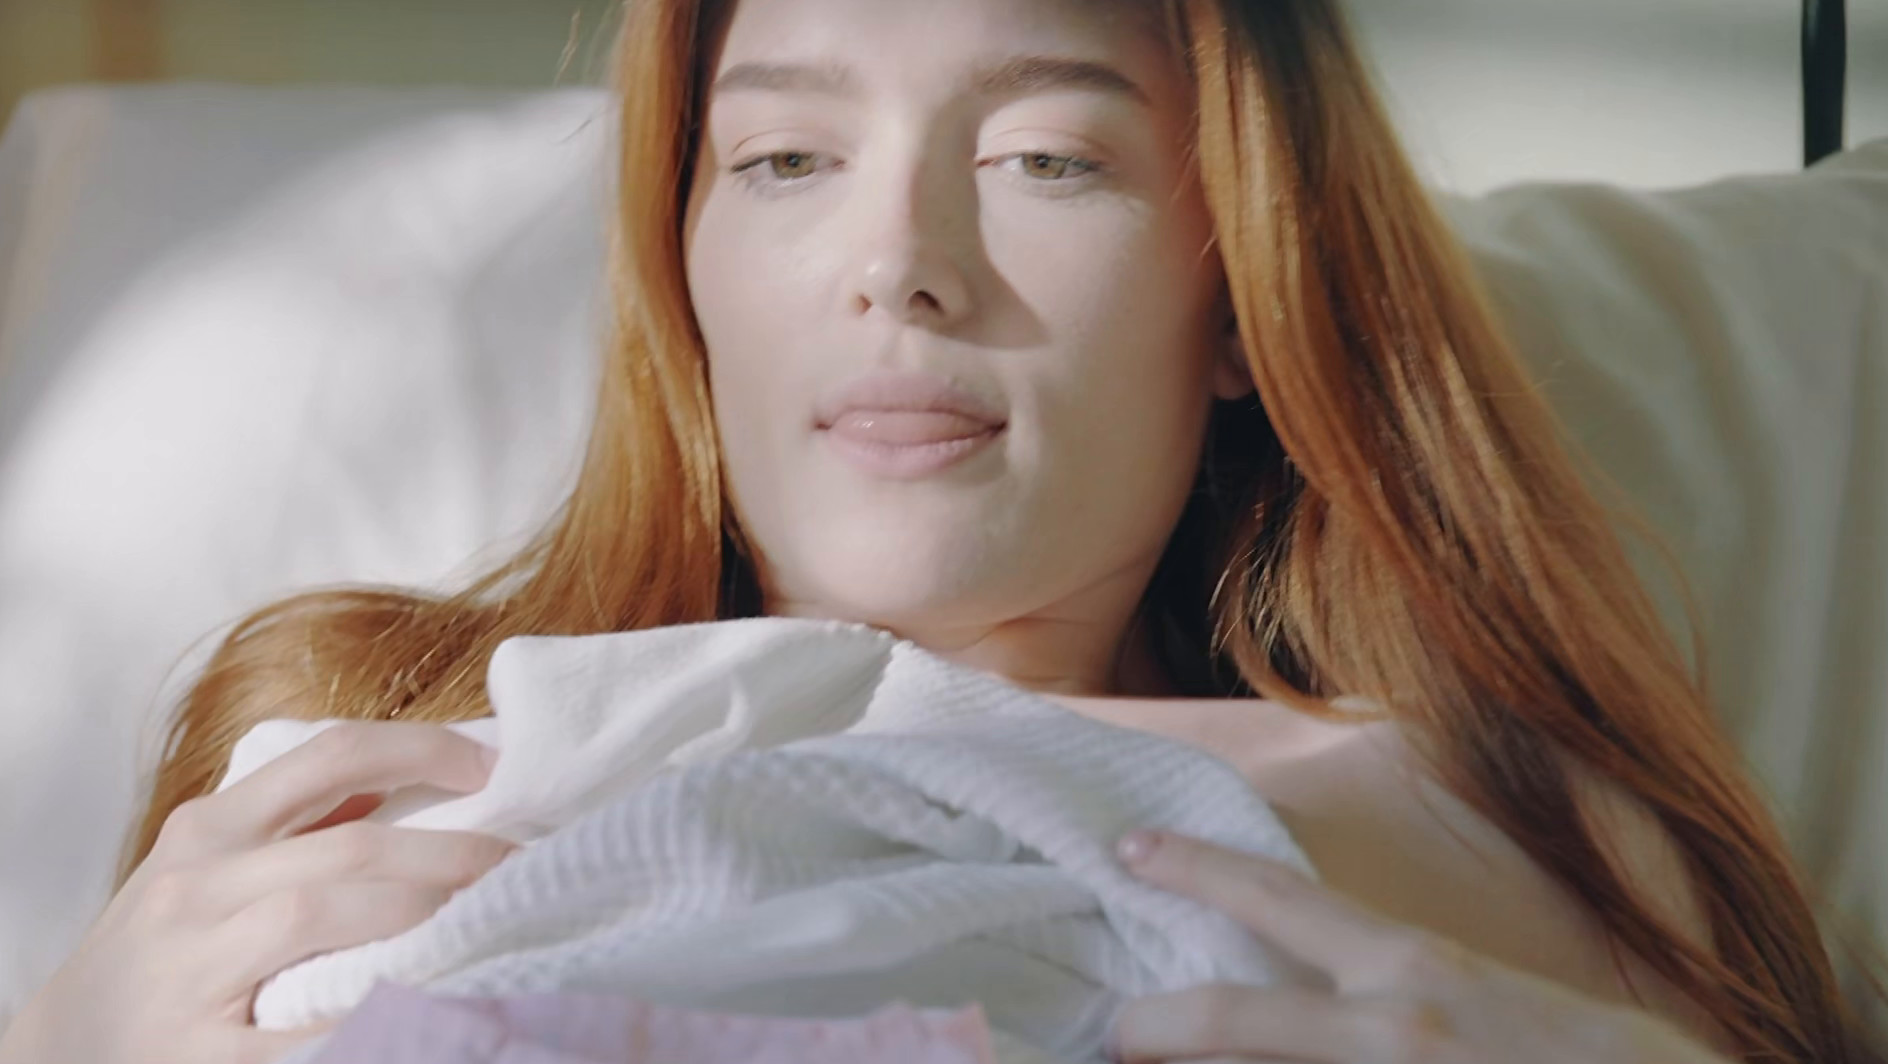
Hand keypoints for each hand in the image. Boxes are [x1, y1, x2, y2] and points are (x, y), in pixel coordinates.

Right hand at [0, 722, 515, 1063]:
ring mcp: (193, 969)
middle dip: (453, 855)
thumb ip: (294, 827)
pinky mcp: (202, 1052)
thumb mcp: (209, 869)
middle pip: (354, 848)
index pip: (330, 755)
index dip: (421, 750)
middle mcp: (197, 887)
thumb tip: (408, 785)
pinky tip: (424, 1001)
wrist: (57, 1051)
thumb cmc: (156, 954)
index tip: (488, 768)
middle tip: (520, 866)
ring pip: (329, 917)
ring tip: (487, 923)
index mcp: (210, 829)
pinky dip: (368, 1008)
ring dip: (425, 918)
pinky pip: (302, 1023)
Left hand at [1106, 829, 1731, 1063]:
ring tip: (1148, 1054)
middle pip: (1227, 1019)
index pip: (1280, 899)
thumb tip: (1323, 982)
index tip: (1131, 853)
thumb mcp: (1489, 996)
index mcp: (1415, 970)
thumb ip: (1396, 985)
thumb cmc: (1593, 1060)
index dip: (1194, 870)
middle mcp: (1391, 1031)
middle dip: (1150, 1024)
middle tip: (1106, 1026)